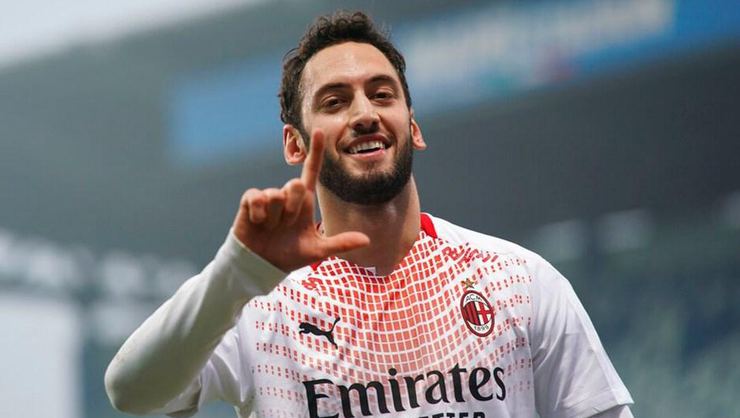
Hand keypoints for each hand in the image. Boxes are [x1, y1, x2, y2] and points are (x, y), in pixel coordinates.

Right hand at [232, 129, 369, 271]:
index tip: (319, 131)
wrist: (262, 264)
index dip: (316, 152)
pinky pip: (257, 198)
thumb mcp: (317, 250)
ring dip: (275, 217)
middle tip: (286, 225)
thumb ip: (340, 243)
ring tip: (270, 227)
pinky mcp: (250, 201)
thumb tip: (366, 240)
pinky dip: (259, 214)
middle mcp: (287, 195)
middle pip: (295, 184)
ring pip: (276, 195)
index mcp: (304, 201)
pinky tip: (257, 222)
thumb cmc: (289, 254)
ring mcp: (268, 197)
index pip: (311, 171)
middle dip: (292, 208)